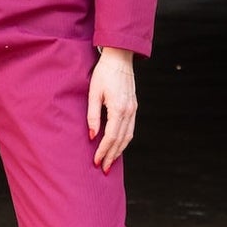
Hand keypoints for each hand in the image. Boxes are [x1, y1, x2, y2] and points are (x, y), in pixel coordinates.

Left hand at [87, 46, 136, 171]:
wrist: (119, 58)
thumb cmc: (103, 73)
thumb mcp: (93, 93)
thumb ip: (92, 115)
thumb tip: (92, 136)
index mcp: (118, 108)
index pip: (110, 136)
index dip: (103, 151)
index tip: (95, 161)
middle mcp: (129, 111)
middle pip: (121, 140)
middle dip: (111, 156)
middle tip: (103, 168)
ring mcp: (133, 109)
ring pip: (128, 137)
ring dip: (119, 151)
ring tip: (110, 162)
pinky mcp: (134, 107)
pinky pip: (131, 129)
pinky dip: (125, 141)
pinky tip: (118, 146)